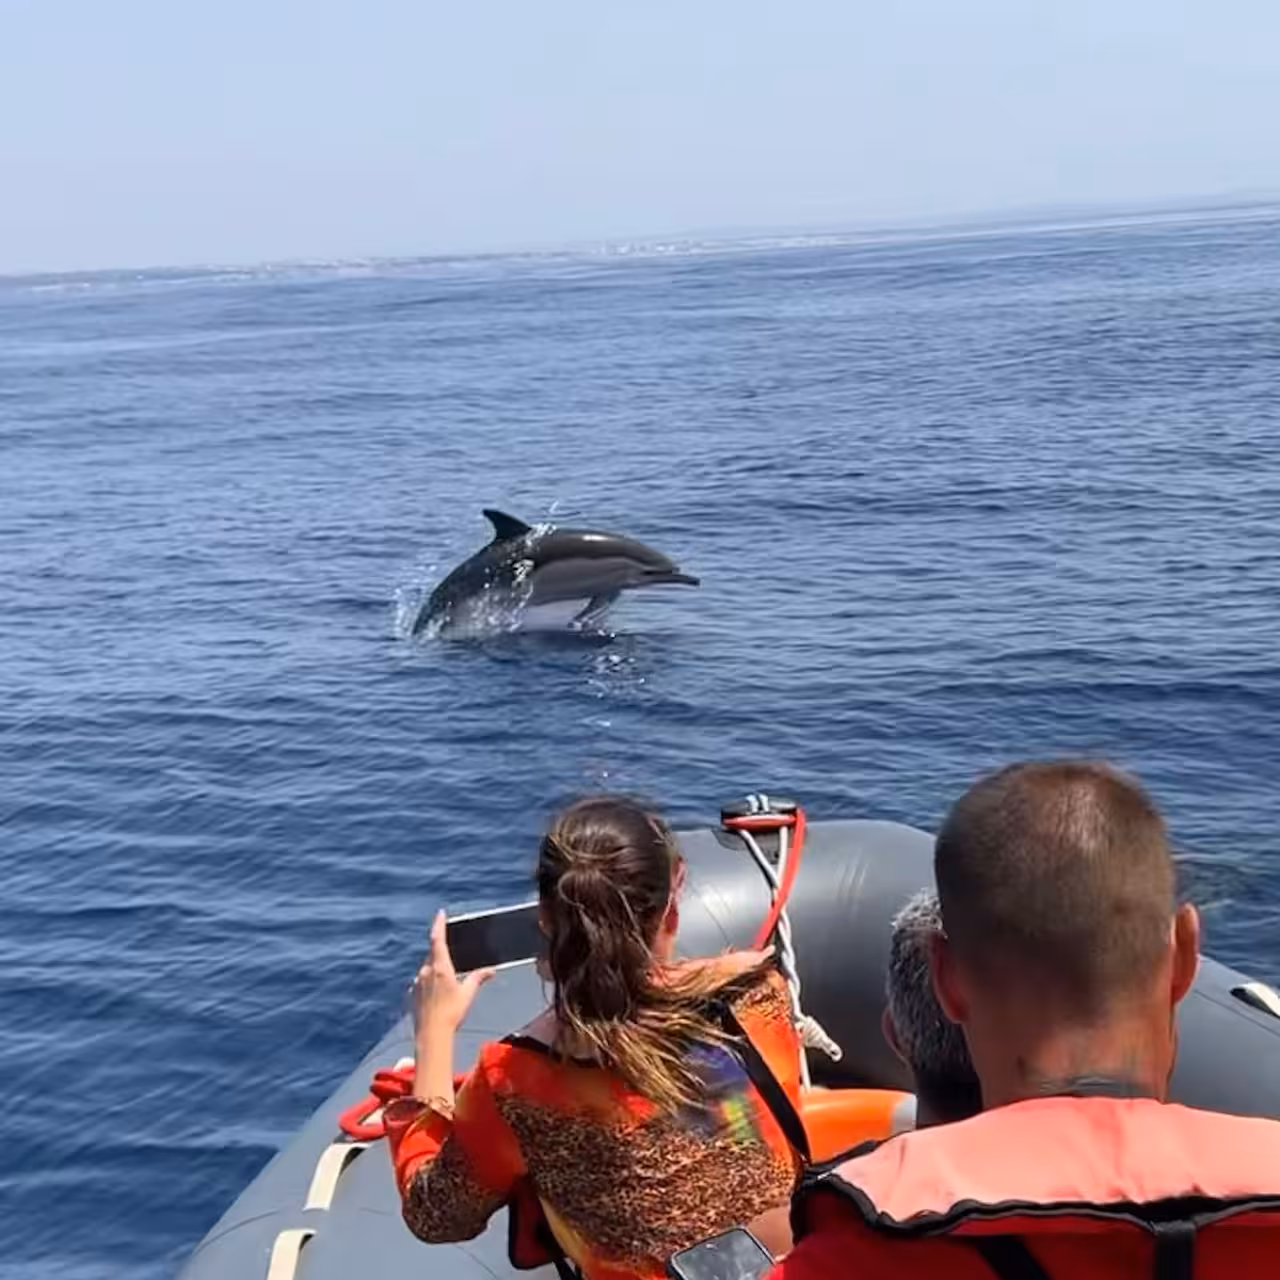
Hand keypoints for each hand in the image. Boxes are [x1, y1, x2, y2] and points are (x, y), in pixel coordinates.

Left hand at [412, 910, 495, 1036]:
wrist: (431, 1035)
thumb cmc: (451, 1014)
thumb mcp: (468, 994)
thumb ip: (479, 978)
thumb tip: (491, 970)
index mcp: (440, 966)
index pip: (438, 938)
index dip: (439, 924)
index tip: (441, 914)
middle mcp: (426, 971)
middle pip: (433, 953)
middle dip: (441, 951)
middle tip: (451, 954)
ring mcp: (417, 982)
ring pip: (426, 967)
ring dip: (435, 968)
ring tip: (447, 981)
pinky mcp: (413, 993)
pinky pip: (421, 981)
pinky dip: (429, 981)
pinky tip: (437, 995)